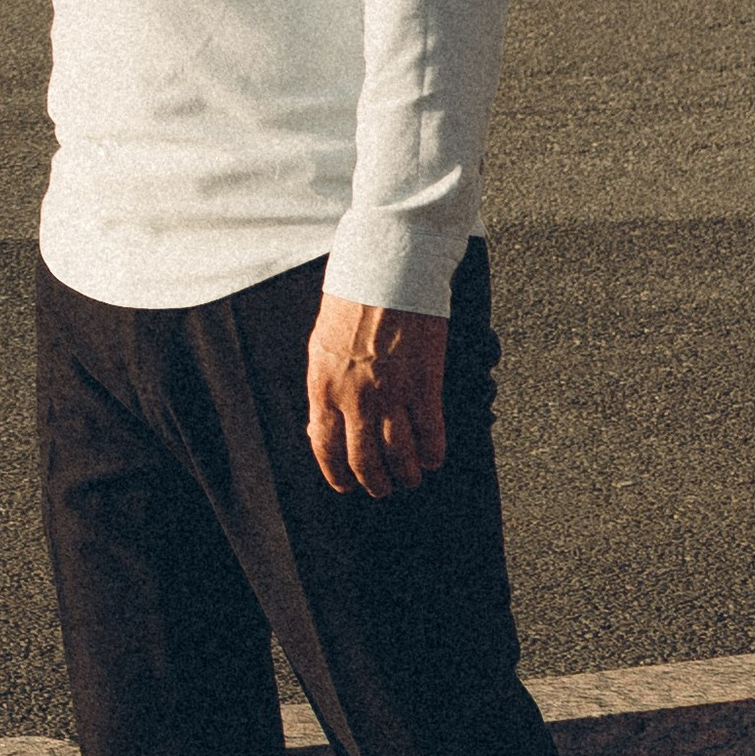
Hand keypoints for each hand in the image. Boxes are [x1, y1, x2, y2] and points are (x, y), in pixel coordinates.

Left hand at [306, 295, 447, 499]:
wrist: (387, 268)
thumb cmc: (352, 299)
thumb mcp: (322, 344)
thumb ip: (324, 385)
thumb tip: (323, 422)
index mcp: (322, 384)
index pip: (325, 446)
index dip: (337, 474)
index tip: (346, 485)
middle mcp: (354, 396)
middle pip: (364, 460)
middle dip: (375, 482)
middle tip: (383, 487)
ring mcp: (391, 393)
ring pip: (399, 455)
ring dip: (406, 474)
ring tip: (410, 478)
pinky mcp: (424, 385)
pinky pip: (430, 434)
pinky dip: (433, 453)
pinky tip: (433, 458)